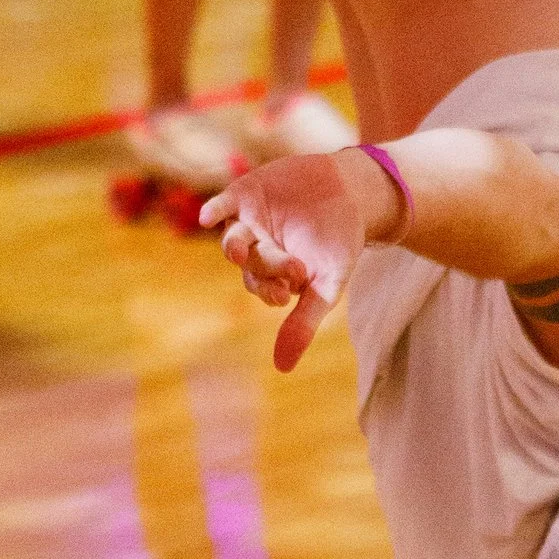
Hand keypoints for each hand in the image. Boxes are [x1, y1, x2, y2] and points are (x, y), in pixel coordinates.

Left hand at [199, 147, 378, 369]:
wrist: (352, 189)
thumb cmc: (339, 241)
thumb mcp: (328, 283)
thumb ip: (304, 322)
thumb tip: (282, 368)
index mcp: (271, 274)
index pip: (263, 288)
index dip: (271, 291)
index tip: (285, 294)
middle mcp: (254, 249)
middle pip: (253, 263)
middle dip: (272, 266)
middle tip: (296, 267)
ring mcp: (248, 220)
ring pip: (232, 239)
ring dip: (232, 247)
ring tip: (239, 253)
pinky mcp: (246, 192)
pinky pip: (223, 203)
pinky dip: (214, 209)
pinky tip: (206, 217)